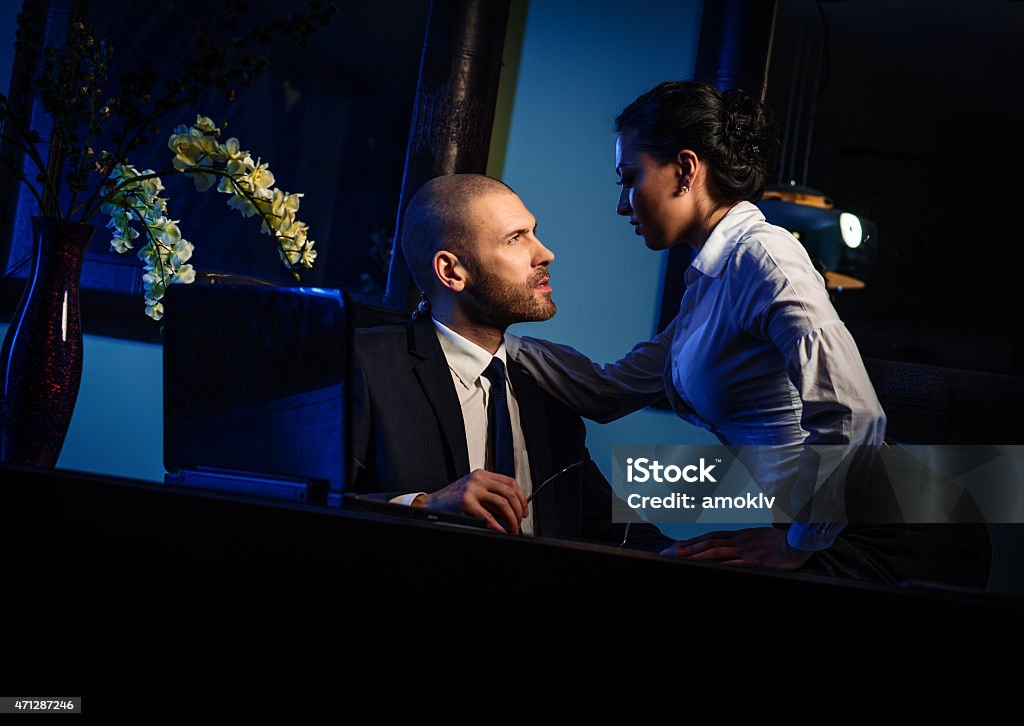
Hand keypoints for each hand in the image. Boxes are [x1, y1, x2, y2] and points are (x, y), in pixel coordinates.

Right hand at [414, 469, 527, 534]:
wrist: (431, 504)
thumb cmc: (452, 500)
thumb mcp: (474, 492)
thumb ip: (491, 496)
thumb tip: (512, 510)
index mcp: (482, 474)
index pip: (510, 482)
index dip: (521, 497)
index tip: (524, 509)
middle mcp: (478, 479)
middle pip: (509, 492)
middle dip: (518, 509)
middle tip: (519, 522)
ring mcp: (472, 490)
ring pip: (503, 503)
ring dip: (511, 519)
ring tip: (512, 528)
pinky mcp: (466, 502)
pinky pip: (488, 517)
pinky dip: (498, 526)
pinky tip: (501, 531)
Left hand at [665, 527, 815, 569]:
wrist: (796, 543)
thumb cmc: (780, 541)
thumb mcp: (759, 536)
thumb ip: (745, 540)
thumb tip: (735, 544)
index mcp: (741, 535)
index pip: (713, 536)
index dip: (697, 539)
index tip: (683, 543)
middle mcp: (739, 541)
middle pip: (710, 542)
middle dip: (692, 547)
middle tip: (676, 551)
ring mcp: (745, 551)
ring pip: (717, 551)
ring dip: (699, 554)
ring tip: (685, 558)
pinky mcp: (753, 561)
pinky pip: (732, 563)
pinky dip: (718, 565)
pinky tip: (708, 567)